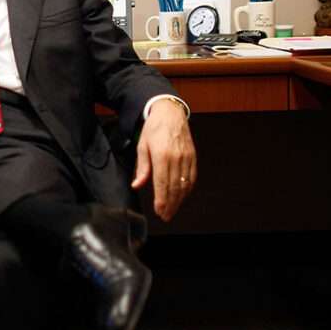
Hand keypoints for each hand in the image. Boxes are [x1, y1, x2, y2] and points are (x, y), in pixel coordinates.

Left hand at [131, 98, 196, 221]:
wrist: (170, 113)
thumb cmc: (154, 128)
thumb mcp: (142, 146)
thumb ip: (142, 168)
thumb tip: (137, 185)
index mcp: (162, 155)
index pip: (162, 183)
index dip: (162, 200)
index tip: (159, 211)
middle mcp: (176, 158)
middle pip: (175, 187)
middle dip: (170, 205)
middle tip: (165, 216)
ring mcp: (187, 158)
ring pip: (184, 185)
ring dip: (179, 200)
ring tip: (172, 210)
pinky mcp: (193, 157)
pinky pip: (192, 177)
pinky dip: (187, 189)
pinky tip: (182, 197)